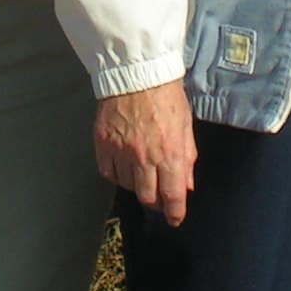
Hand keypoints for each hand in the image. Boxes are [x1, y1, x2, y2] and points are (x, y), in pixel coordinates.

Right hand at [95, 82, 196, 226]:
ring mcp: (121, 152)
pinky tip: (124, 164)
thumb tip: (187, 186)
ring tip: (142, 171)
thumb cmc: (166, 96)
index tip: (175, 218)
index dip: (174, 212)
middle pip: (147, 197)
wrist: (136, 72)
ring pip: (128, 186)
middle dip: (155, 201)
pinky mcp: (103, 144)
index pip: (172, 196)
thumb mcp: (185, 125)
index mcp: (170, 153)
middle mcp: (144, 157)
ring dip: (137, 184)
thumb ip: (187, 157)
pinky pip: (109, 172)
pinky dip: (117, 174)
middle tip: (158, 194)